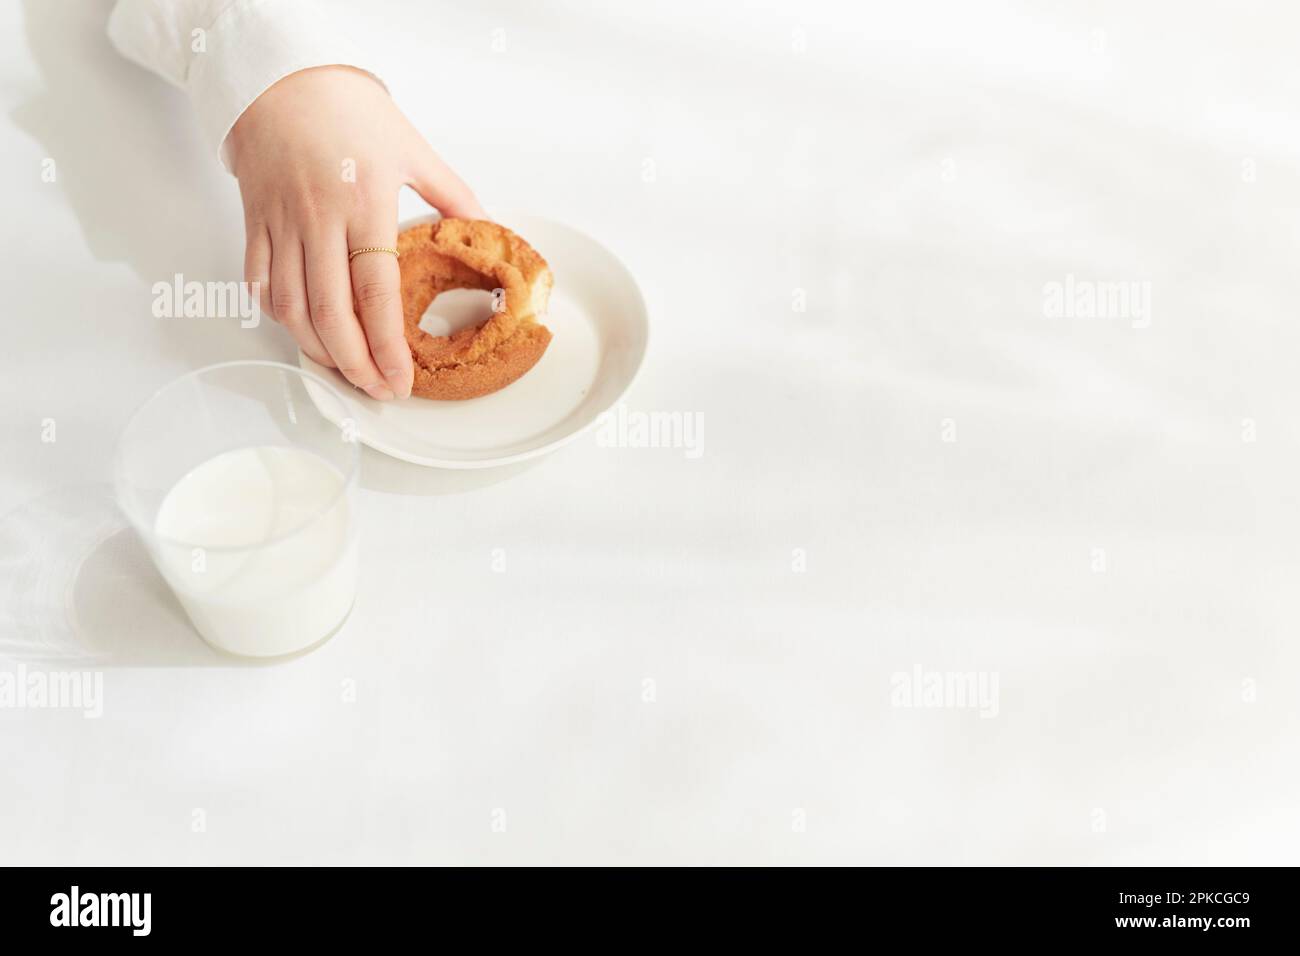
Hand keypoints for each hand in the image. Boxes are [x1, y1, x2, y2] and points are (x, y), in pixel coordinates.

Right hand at [229, 66, 484, 399]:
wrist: (282, 76)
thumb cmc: (349, 109)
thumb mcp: (413, 149)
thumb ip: (452, 196)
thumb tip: (488, 229)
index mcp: (364, 204)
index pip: (376, 294)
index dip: (387, 347)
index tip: (401, 381)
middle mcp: (318, 220)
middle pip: (331, 314)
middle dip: (355, 365)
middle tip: (378, 391)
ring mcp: (281, 224)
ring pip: (291, 308)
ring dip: (318, 350)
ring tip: (347, 371)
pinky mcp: (255, 223)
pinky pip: (261, 284)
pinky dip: (282, 317)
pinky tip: (307, 332)